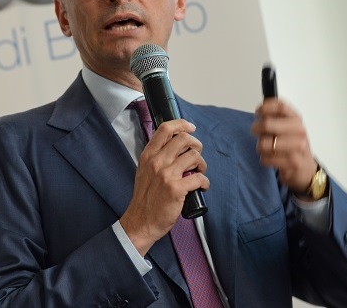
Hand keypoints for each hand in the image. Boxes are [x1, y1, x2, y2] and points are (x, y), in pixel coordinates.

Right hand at [120, 119, 208, 255]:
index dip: (182, 124)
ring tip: (199, 172)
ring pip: (194, 156)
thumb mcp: (144, 171)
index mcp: (148, 155)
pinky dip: (205, 181)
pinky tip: (202, 186)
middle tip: (197, 155)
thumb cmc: (145, 197)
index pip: (165, 129)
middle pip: (184, 139)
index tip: (191, 127)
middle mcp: (156, 161)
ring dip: (202, 164)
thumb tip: (175, 145)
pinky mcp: (176, 189)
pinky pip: (199, 177)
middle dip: (196, 145)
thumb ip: (156, 157)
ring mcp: (166, 175)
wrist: (141, 222)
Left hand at [251, 99, 316, 197]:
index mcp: (296, 119)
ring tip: (266, 148)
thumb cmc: (291, 145)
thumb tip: (259, 111)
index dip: (265, 108)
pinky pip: (265, 158)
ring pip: (264, 143)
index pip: (281, 107)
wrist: (306, 168)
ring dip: (260, 146)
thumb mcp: (286, 127)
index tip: (257, 112)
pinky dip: (264, 159)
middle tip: (256, 131)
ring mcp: (298, 147)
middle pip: (267, 124)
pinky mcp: (293, 162)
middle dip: (256, 128)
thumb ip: (274, 117)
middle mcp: (299, 131)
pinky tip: (271, 158)